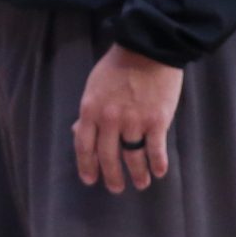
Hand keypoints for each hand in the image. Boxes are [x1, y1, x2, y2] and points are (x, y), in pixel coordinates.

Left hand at [71, 44, 182, 193]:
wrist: (149, 48)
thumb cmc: (118, 66)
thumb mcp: (93, 86)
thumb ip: (88, 111)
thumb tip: (76, 131)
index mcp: (90, 110)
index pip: (84, 146)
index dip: (87, 166)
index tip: (90, 180)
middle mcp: (109, 120)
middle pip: (108, 156)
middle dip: (112, 176)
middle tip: (116, 188)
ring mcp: (134, 121)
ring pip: (133, 157)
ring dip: (137, 174)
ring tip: (140, 184)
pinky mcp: (157, 121)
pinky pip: (155, 150)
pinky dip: (157, 164)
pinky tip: (158, 172)